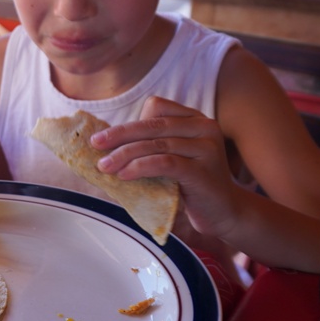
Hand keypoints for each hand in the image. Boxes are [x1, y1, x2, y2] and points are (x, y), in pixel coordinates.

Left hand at [91, 95, 241, 239]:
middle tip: (95, 146)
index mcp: (195, 119)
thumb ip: (150, 146)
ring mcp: (207, 147)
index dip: (130, 122)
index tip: (106, 139)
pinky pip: (165, 163)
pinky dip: (140, 167)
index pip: (157, 107)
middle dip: (119, 135)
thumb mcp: (173, 158)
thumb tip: (106, 144)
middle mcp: (204, 126)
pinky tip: (124, 175)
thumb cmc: (192, 186)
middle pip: (153, 125)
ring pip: (156, 144)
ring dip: (125, 155)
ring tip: (104, 166)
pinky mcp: (203, 170)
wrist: (224, 213)